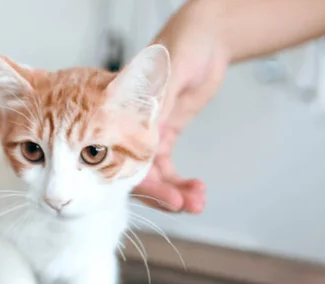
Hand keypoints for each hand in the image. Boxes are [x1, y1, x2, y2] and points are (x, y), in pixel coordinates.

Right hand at [134, 1, 228, 212]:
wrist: (205, 37)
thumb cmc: (182, 44)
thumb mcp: (171, 71)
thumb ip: (159, 100)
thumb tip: (149, 132)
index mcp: (120, 112)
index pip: (119, 155)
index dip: (139, 179)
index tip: (162, 195)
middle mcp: (128, 127)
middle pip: (134, 172)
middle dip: (159, 194)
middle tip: (182, 206)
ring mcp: (147, 134)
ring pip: (152, 175)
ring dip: (173, 193)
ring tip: (196, 203)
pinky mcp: (165, 136)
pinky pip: (166, 169)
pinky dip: (180, 183)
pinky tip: (195, 191)